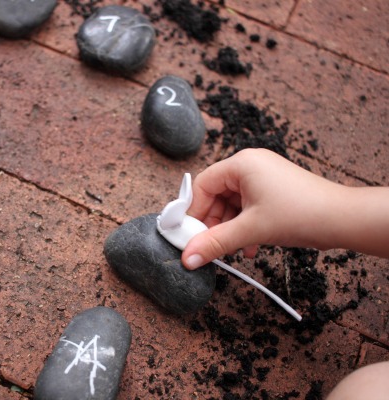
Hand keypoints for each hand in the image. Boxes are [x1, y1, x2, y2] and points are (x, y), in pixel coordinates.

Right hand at [181, 148, 346, 268]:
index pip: (203, 184)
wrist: (344, 219)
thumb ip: (215, 243)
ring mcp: (264, 178)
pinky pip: (248, 207)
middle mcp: (251, 166)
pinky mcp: (274, 191)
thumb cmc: (301, 213)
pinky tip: (250, 248)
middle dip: (213, 223)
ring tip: (234, 249)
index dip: (194, 211)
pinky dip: (245, 227)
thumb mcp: (250, 230)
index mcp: (242, 164)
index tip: (190, 234)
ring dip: (230, 229)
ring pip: (232, 205)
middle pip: (216, 195)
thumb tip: (188, 258)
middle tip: (210, 245)